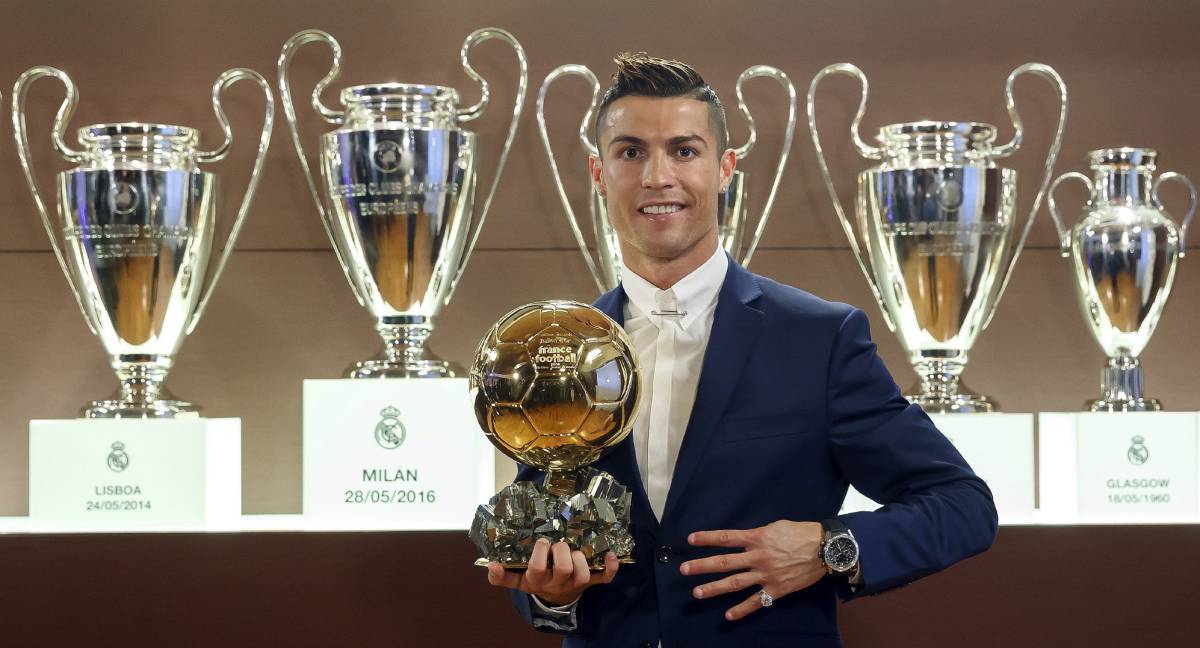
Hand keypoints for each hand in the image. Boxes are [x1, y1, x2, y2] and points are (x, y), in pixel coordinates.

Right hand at [486, 538, 619, 605]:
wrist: (556, 596)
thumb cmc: (536, 579)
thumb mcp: (517, 579)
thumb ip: (502, 575)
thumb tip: (490, 565)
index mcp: (537, 581)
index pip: (536, 570)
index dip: (539, 556)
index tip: (541, 543)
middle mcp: (557, 583)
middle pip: (563, 568)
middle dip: (561, 551)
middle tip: (558, 543)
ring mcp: (575, 584)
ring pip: (583, 574)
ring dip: (581, 558)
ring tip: (575, 549)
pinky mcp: (591, 582)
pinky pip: (605, 578)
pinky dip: (610, 568)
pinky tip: (610, 554)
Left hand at [681, 520, 824, 620]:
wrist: (825, 548)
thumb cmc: (800, 533)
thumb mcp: (776, 526)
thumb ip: (758, 534)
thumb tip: (744, 538)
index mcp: (757, 538)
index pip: (726, 538)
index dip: (707, 538)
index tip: (690, 540)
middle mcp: (758, 557)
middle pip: (724, 562)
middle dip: (702, 566)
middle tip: (683, 570)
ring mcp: (766, 575)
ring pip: (735, 583)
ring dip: (714, 588)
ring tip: (697, 593)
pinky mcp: (776, 589)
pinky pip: (756, 601)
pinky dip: (742, 610)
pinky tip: (728, 616)